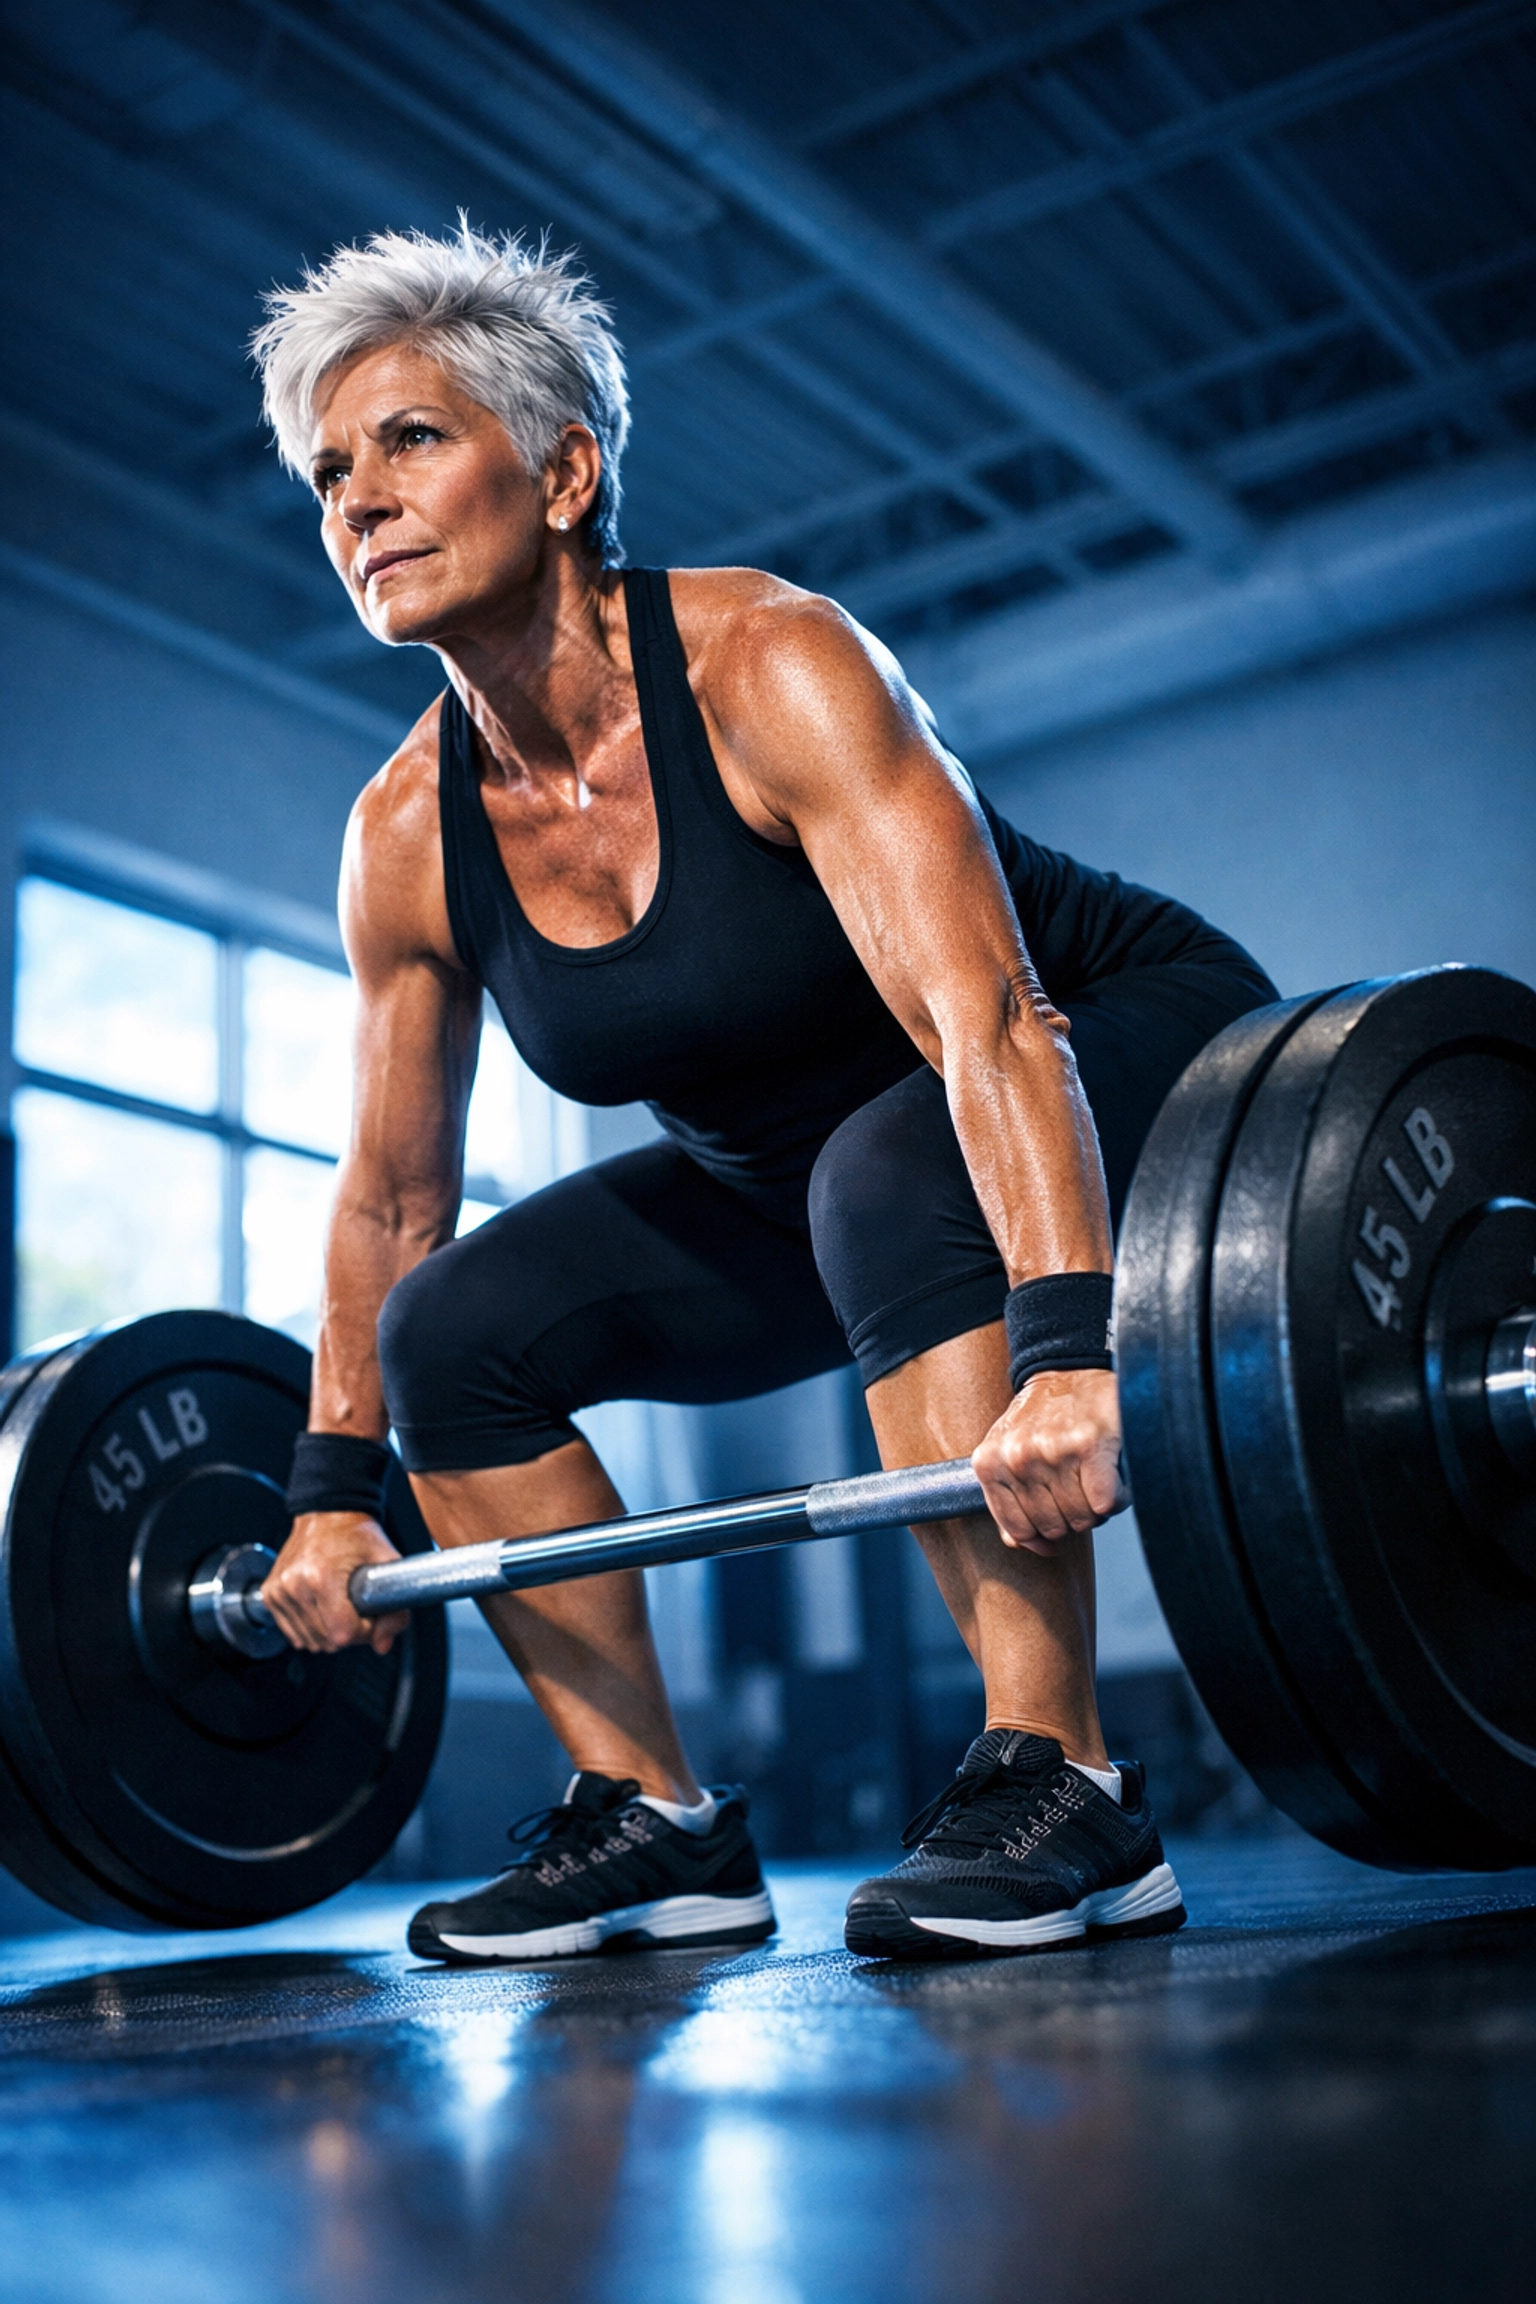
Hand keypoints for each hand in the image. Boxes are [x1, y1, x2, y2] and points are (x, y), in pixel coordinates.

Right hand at [261, 1511, 408, 1655]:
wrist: (327, 1512)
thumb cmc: (356, 1533)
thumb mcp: (386, 1563)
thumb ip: (394, 1608)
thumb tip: (383, 1644)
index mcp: (320, 1577)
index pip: (343, 1634)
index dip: (364, 1632)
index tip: (371, 1617)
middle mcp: (294, 1585)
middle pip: (327, 1641)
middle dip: (350, 1633)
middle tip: (359, 1611)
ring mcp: (279, 1591)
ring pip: (309, 1641)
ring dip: (329, 1632)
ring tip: (341, 1607)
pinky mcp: (270, 1594)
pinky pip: (293, 1633)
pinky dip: (311, 1628)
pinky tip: (323, 1608)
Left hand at [971, 1368, 1127, 1556]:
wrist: (1070, 1370)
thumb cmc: (1041, 1417)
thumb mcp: (1006, 1452)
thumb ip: (1006, 1498)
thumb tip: (1019, 1543)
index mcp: (990, 1463)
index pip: (1019, 1531)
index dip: (1043, 1534)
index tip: (1057, 1518)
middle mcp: (1017, 1458)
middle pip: (1055, 1528)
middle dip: (1073, 1517)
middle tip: (1079, 1490)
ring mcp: (1052, 1451)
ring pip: (1082, 1519)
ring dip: (1096, 1508)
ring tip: (1094, 1480)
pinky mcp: (1090, 1446)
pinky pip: (1105, 1504)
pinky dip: (1116, 1499)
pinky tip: (1112, 1478)